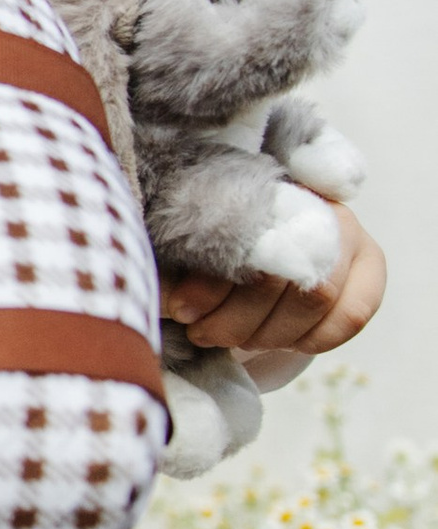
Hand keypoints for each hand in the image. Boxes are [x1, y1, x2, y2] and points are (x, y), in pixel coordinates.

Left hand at [164, 199, 384, 385]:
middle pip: (278, 272)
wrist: (264, 253)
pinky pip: (349, 316)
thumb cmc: (214, 248)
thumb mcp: (188, 249)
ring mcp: (349, 233)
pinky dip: (308, 340)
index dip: (208, 283)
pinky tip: (276, 343)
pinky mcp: (371, 270)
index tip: (179, 310)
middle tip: (199, 332)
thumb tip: (157, 302)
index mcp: (259, 185)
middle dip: (233, 318)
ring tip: (228, 339)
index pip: (237, 233)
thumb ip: (176, 264)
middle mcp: (313, 201)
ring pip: (315, 297)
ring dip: (265, 333)